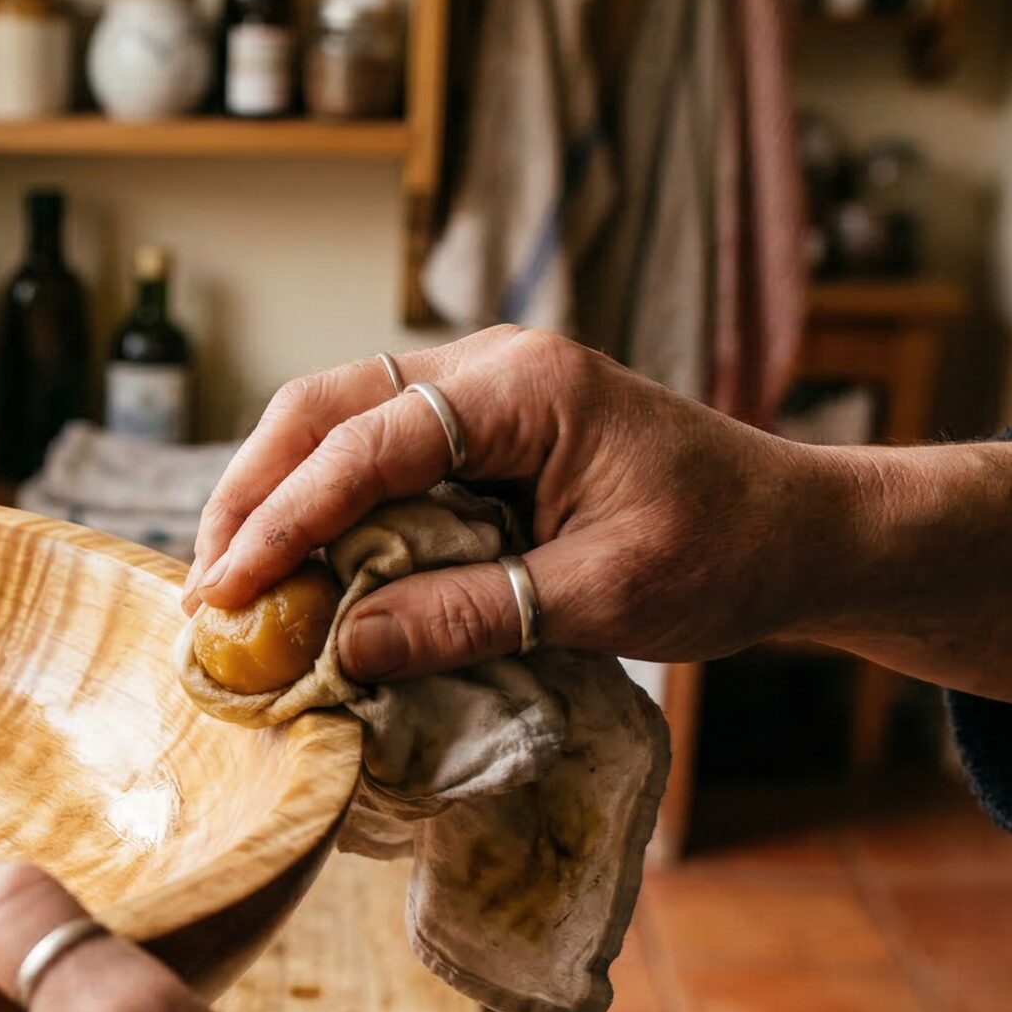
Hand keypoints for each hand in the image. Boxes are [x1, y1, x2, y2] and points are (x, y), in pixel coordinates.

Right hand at [182, 328, 823, 681]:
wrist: (805, 532)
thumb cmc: (726, 556)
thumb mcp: (602, 599)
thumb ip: (471, 615)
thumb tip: (344, 647)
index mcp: (530, 387)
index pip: (370, 440)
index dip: (287, 517)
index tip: (230, 590)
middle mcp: (494, 364)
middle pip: (327, 406)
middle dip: (254, 493)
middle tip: (206, 588)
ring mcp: (485, 387)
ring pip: (338, 420)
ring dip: (277, 496)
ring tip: (232, 583)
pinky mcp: (483, 426)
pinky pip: (375, 449)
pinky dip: (323, 503)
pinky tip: (297, 566)